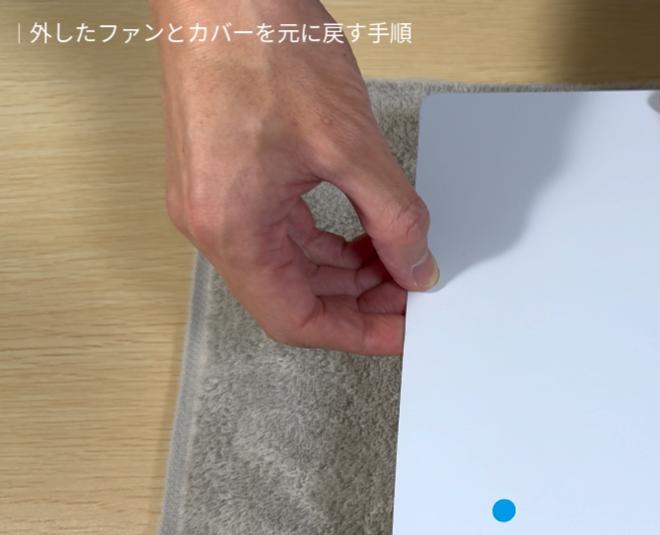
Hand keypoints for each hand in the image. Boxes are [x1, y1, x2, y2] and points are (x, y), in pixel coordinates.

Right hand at [153, 0, 436, 354]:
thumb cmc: (261, 46)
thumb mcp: (351, 145)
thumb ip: (394, 217)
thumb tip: (417, 266)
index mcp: (232, 227)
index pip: (296, 318)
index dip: (357, 334)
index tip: (402, 331)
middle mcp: (213, 220)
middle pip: (294, 295)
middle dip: (360, 300)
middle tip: (414, 290)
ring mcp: (216, 197)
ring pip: (291, 264)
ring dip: (348, 270)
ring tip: (400, 259)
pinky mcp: (227, 172)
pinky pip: (282, 229)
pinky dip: (329, 239)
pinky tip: (367, 231)